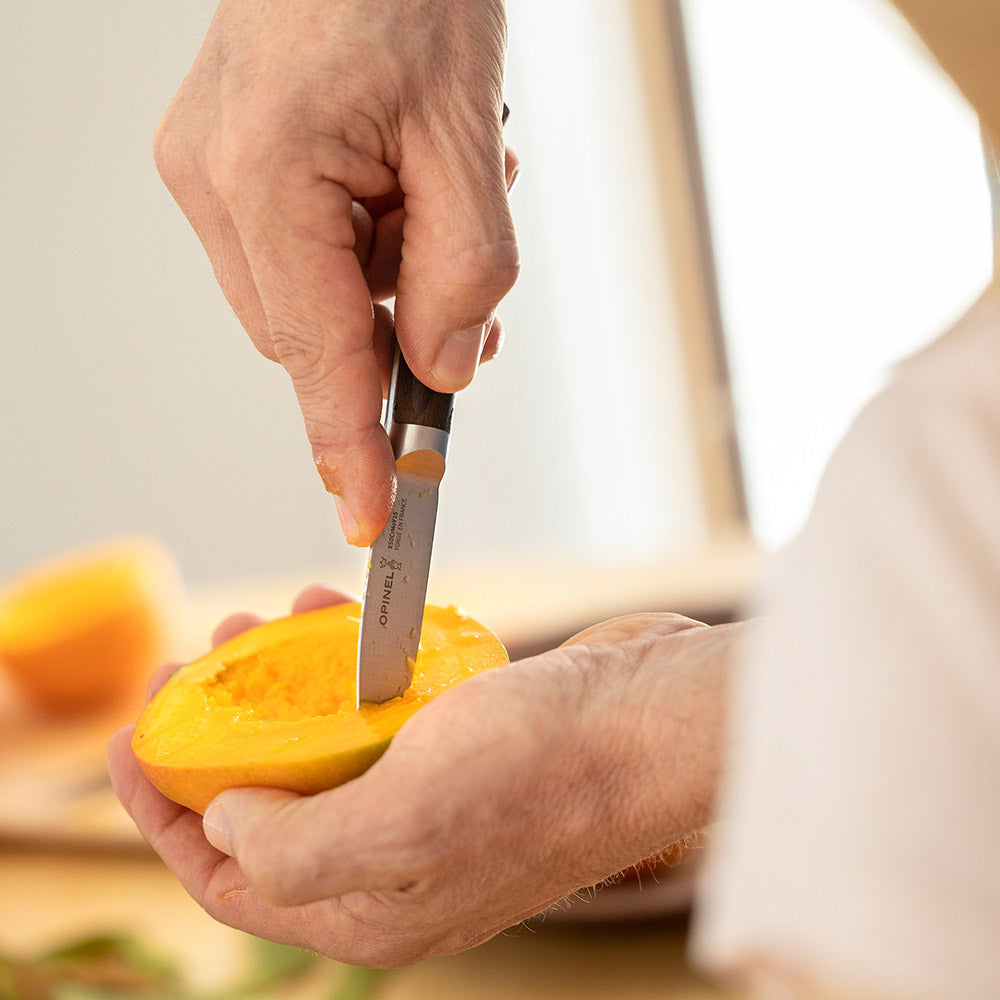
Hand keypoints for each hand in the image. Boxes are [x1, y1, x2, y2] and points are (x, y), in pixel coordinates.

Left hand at [110, 591, 737, 966]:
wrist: (655, 719)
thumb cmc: (549, 771)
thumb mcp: (407, 821)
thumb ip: (294, 847)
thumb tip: (219, 822)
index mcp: (372, 909)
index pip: (229, 880)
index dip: (163, 813)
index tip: (132, 737)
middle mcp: (395, 865)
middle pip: (269, 807)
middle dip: (218, 735)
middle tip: (192, 664)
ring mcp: (431, 801)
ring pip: (322, 748)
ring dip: (281, 687)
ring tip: (259, 624)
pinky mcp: (461, 743)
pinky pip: (376, 710)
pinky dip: (344, 666)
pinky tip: (333, 616)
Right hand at [154, 0, 519, 545]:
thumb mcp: (466, 134)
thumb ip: (464, 269)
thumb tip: (441, 368)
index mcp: (266, 174)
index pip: (318, 354)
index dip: (351, 447)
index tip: (372, 517)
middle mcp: (217, 183)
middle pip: (317, 335)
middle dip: (398, 334)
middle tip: (462, 303)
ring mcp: (212, 175)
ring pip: (315, 302)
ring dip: (389, 284)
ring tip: (435, 197)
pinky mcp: (226, 168)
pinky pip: (302, 259)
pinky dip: (365, 252)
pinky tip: (401, 190)